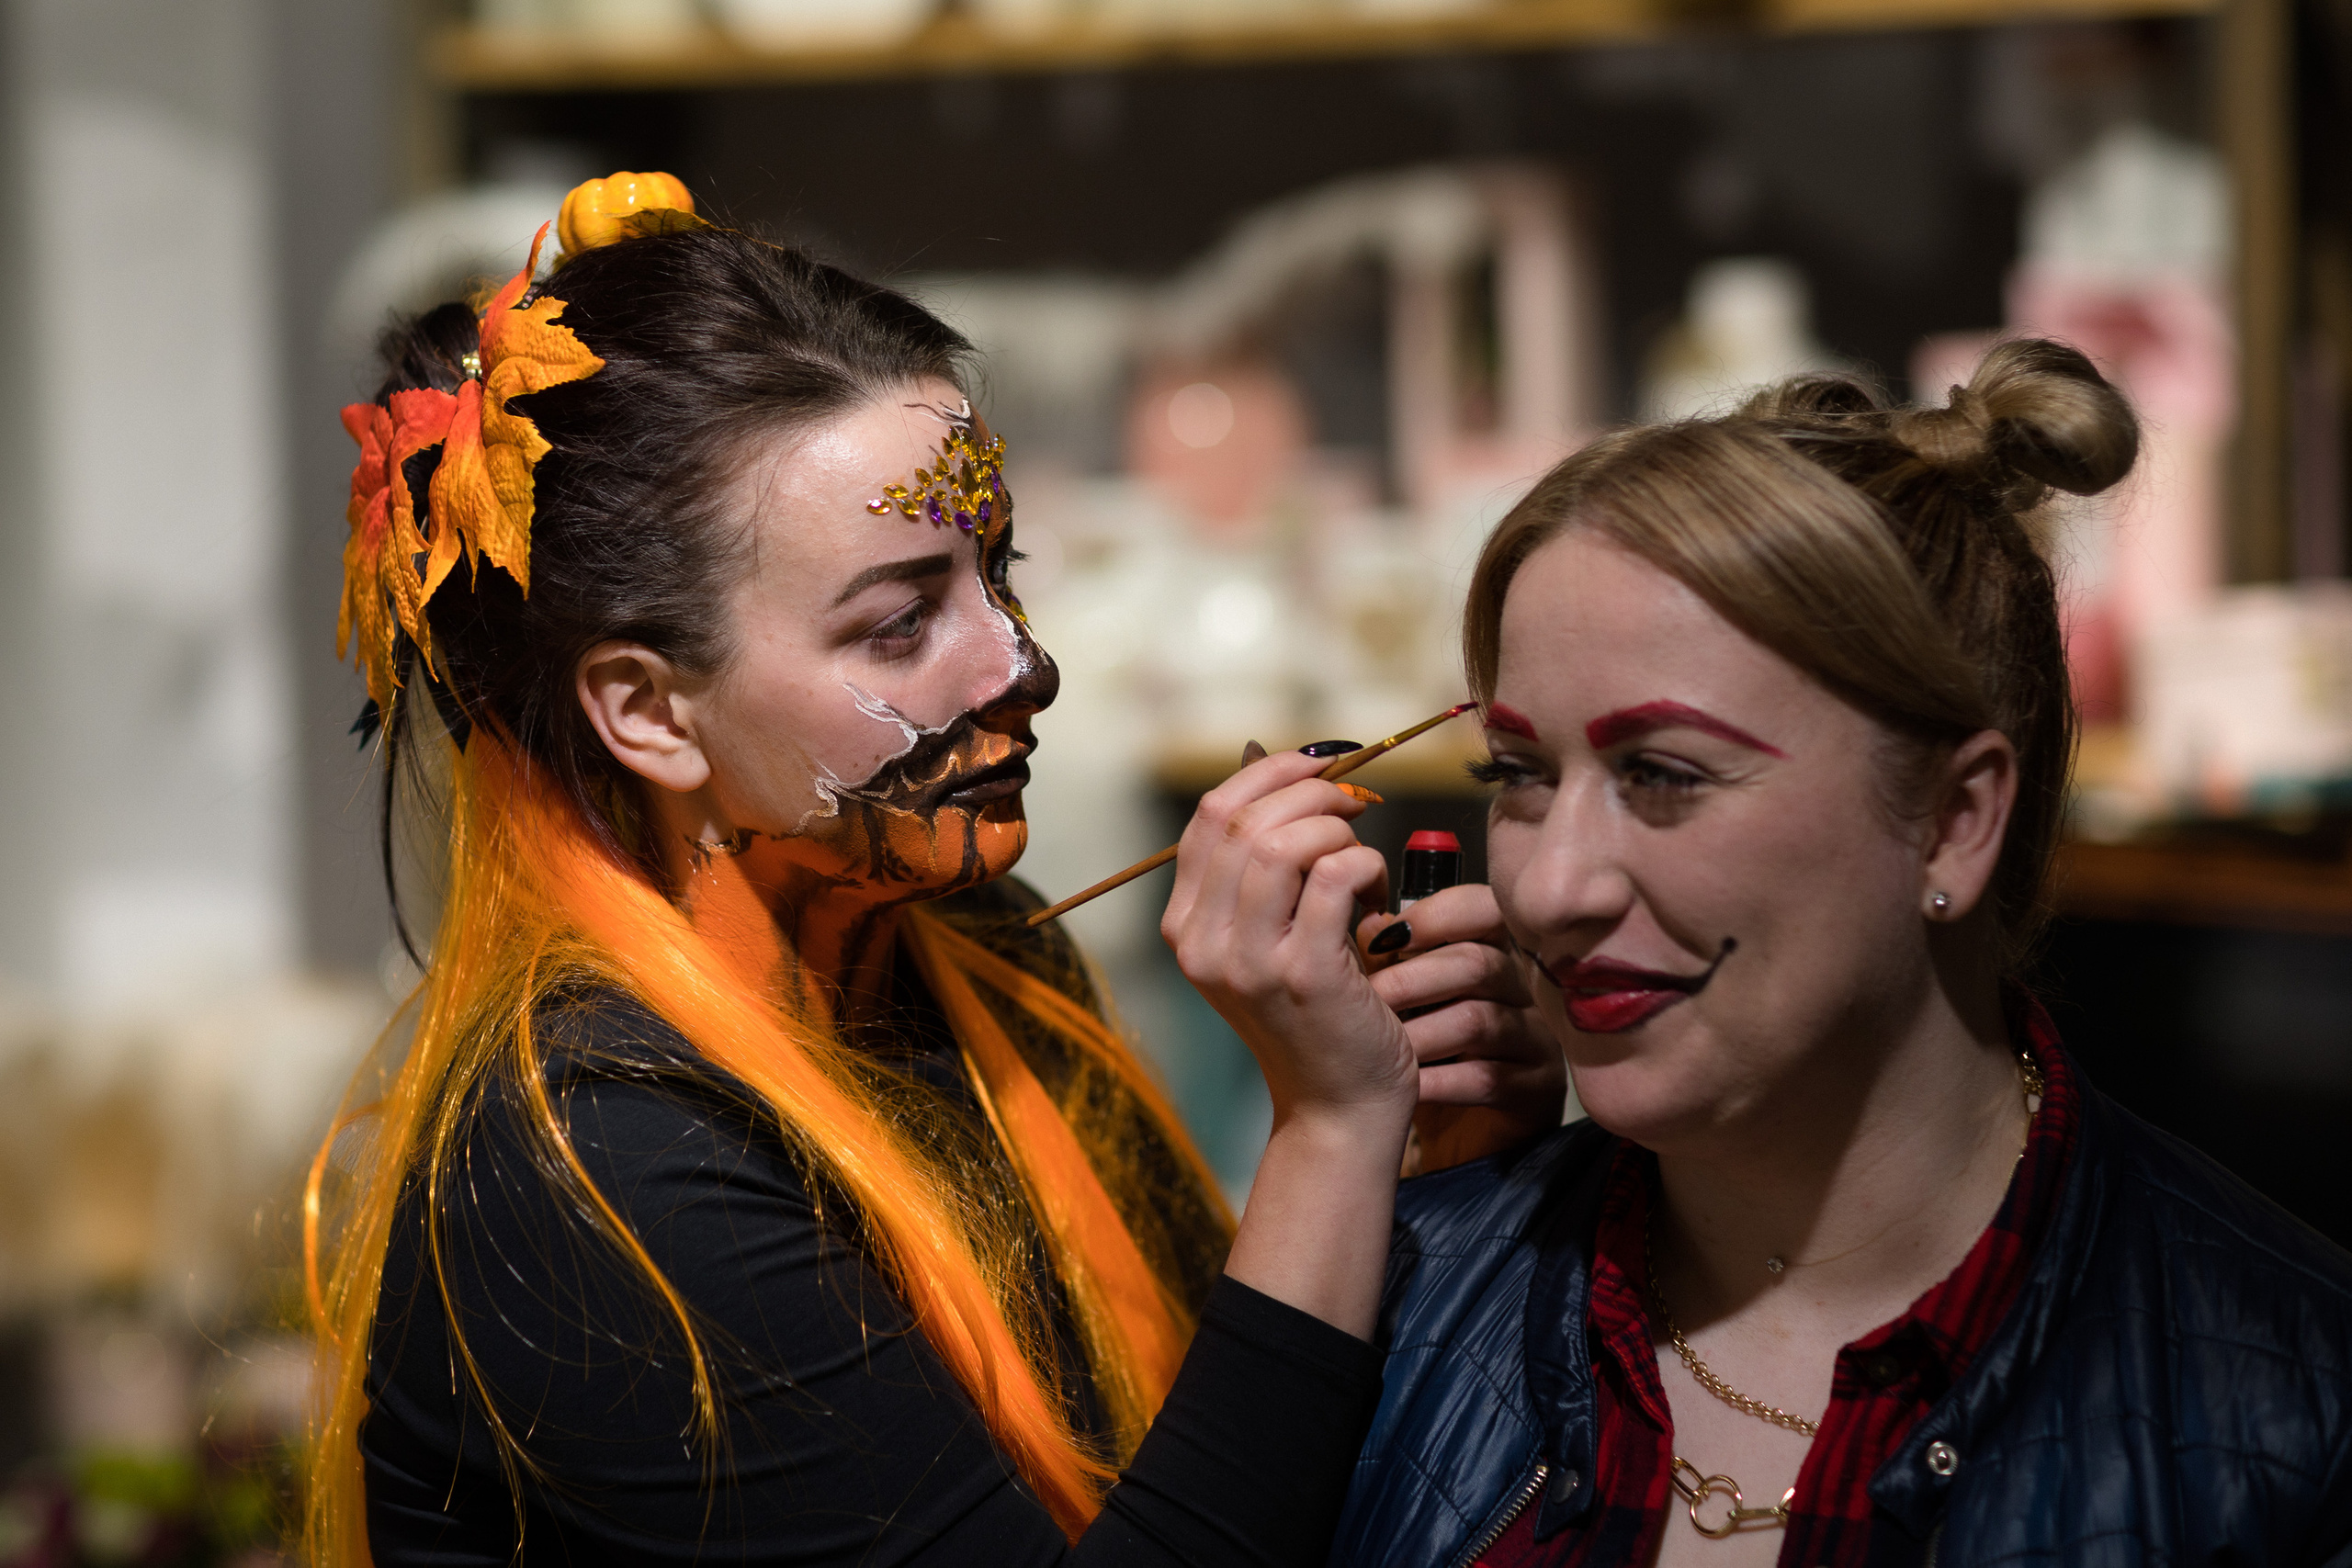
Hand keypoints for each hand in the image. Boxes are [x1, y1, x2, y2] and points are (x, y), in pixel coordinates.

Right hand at [1163, 746, 1417, 1339]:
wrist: (1337, 1107)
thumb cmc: (1316, 1013)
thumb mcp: (1268, 938)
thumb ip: (1264, 868)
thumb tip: (1291, 769)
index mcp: (1185, 925)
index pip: (1210, 816)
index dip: (1268, 774)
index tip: (1318, 766)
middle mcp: (1203, 942)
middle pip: (1247, 820)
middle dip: (1314, 795)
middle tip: (1356, 808)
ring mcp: (1250, 961)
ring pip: (1288, 841)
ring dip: (1339, 833)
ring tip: (1364, 865)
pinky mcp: (1306, 974)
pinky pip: (1339, 875)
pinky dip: (1369, 869)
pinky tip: (1378, 904)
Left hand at [1357, 882, 1565, 1170]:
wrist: (1442, 1134)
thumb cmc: (1419, 1056)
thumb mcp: (1399, 1002)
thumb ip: (1388, 958)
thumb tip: (1372, 923)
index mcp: (1489, 951)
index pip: (1483, 910)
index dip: (1438, 915)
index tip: (1389, 938)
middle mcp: (1522, 989)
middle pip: (1480, 963)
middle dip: (1415, 981)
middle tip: (1371, 1001)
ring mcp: (1536, 1039)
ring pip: (1481, 1020)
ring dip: (1422, 1036)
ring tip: (1383, 1049)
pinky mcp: (1538, 1089)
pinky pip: (1489, 1077)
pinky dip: (1440, 1081)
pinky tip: (1408, 1088)